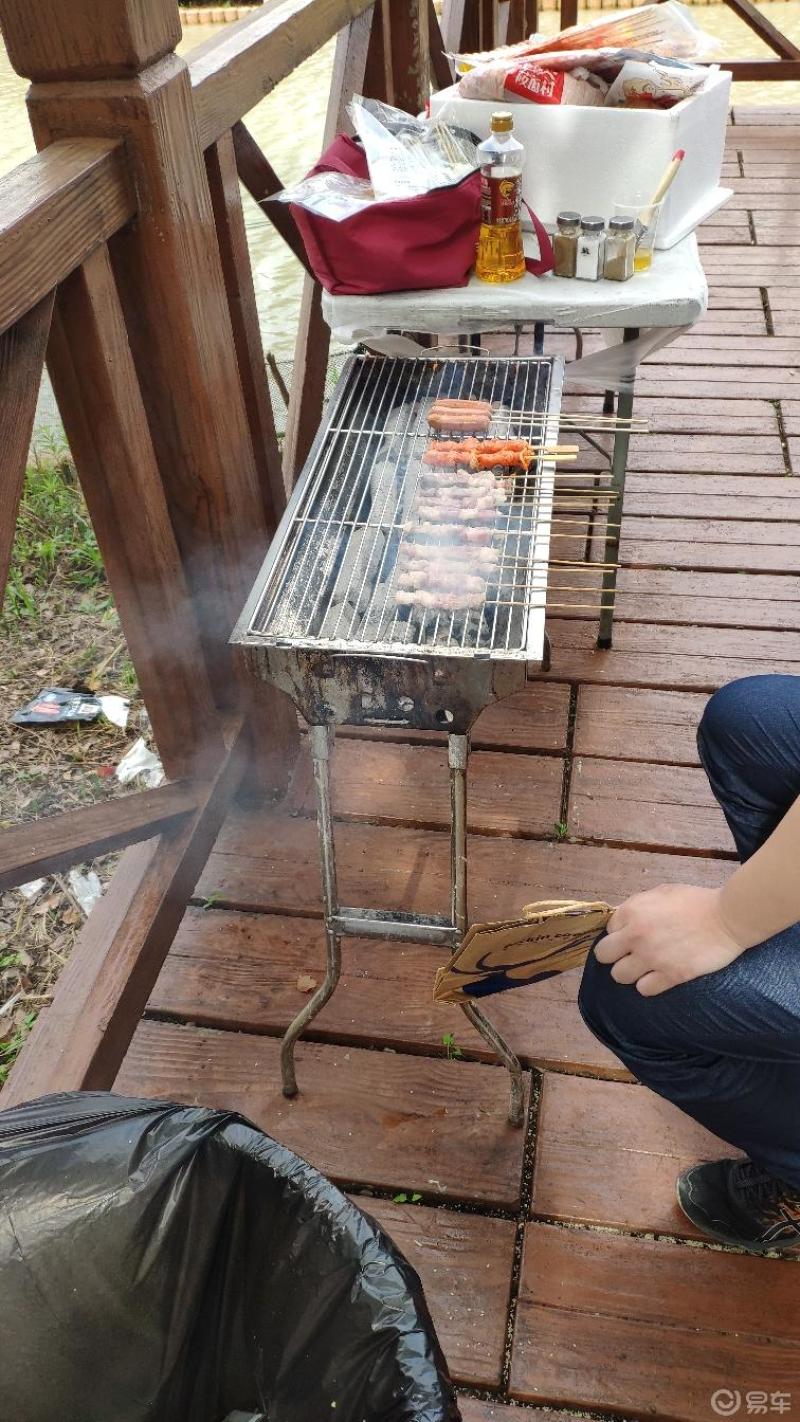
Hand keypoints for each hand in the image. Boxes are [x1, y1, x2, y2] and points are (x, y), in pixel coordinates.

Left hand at [594, 883, 745, 996]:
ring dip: (630, 972)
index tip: (633, 934)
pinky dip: (649, 985)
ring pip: (619, 976)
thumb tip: (622, 918)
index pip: (608, 929)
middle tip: (630, 954)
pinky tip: (659, 977)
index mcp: (632, 911)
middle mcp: (636, 935)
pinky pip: (644, 989)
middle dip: (614, 955)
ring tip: (644, 967)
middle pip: (603, 955)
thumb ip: (638, 905)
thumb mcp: (661, 892)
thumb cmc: (696, 901)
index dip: (620, 932)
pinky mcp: (670, 976)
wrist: (727, 917)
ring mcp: (652, 958)